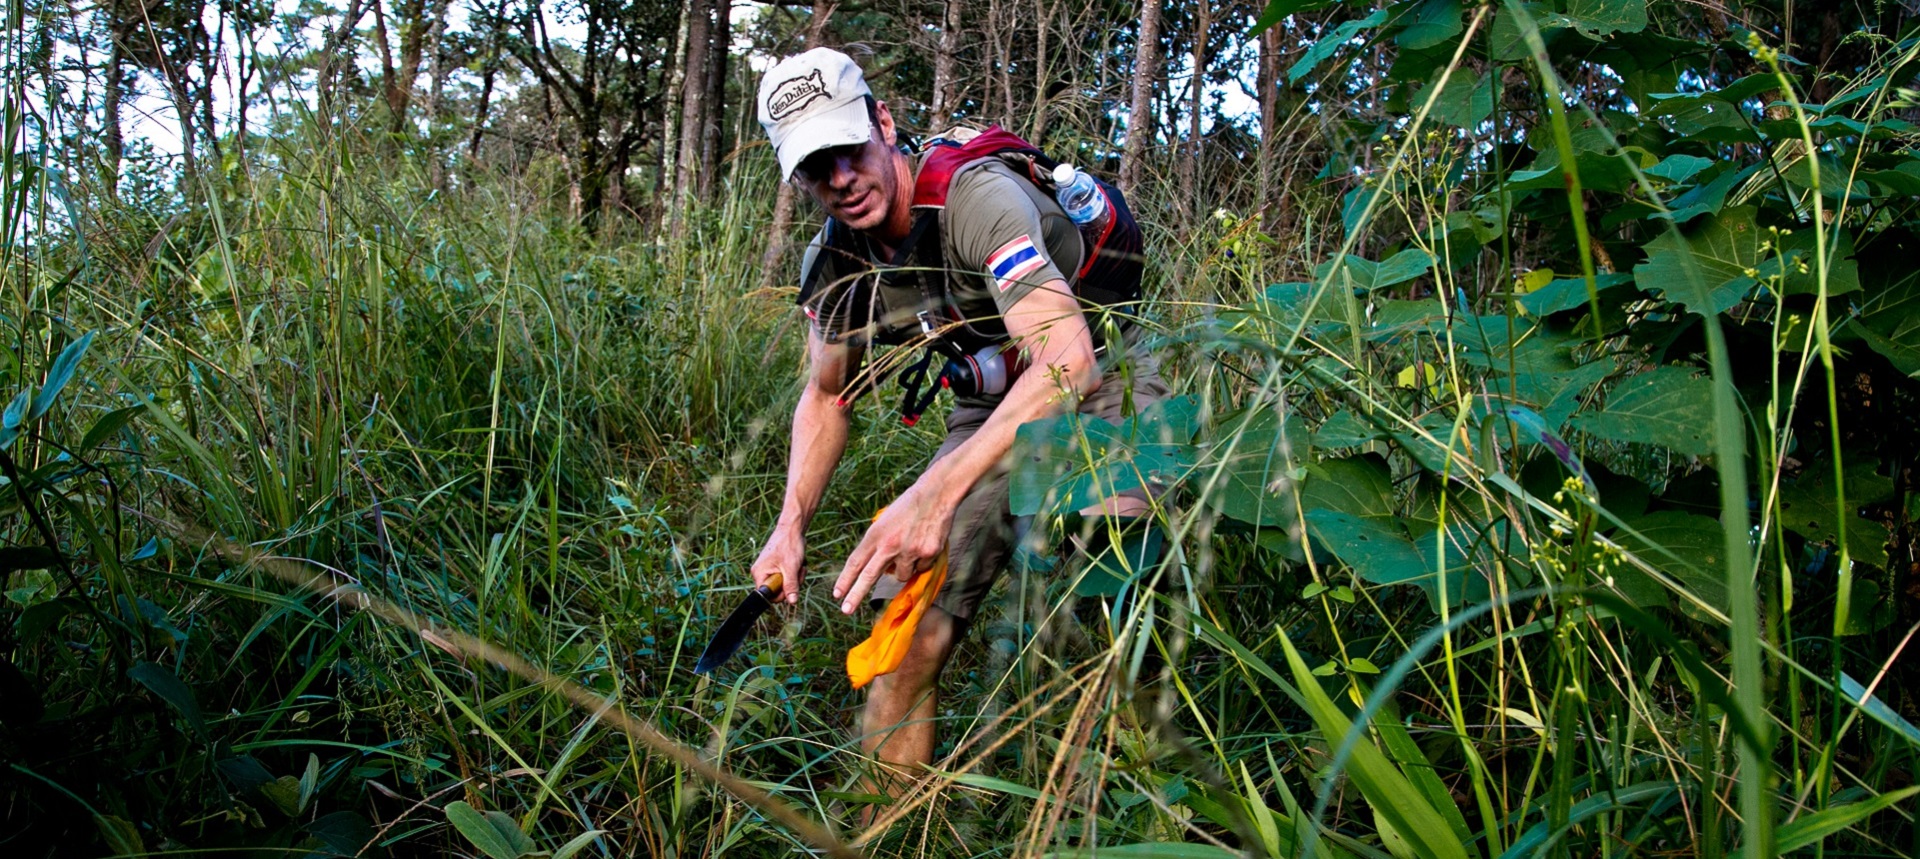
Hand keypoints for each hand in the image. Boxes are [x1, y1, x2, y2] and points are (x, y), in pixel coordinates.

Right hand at [751, 527, 804, 604]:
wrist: (792, 529)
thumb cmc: (789, 544)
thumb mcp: (791, 567)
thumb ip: (791, 585)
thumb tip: (792, 602)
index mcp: (759, 573)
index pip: (767, 596)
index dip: (780, 594)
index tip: (790, 585)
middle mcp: (761, 573)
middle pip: (777, 591)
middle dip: (791, 584)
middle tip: (797, 571)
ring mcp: (769, 570)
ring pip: (784, 585)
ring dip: (795, 577)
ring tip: (798, 564)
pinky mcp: (776, 568)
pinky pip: (787, 578)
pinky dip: (795, 572)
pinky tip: (797, 563)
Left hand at [833, 483, 952, 613]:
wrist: (936, 494)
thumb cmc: (908, 507)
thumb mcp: (885, 522)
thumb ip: (879, 545)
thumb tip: (882, 572)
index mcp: (875, 535)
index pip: (855, 561)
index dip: (846, 579)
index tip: (837, 594)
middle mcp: (889, 545)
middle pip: (868, 575)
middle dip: (855, 595)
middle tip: (845, 610)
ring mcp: (908, 551)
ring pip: (901, 576)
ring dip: (904, 568)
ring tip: (911, 546)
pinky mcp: (926, 554)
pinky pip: (921, 569)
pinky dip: (922, 562)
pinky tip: (925, 543)